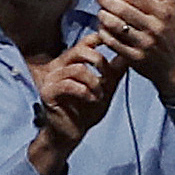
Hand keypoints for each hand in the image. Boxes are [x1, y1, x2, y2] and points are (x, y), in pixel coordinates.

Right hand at [27, 39, 118, 174]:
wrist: (70, 134)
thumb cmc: (86, 111)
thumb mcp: (106, 89)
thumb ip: (115, 72)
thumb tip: (127, 55)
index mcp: (71, 62)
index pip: (84, 43)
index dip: (99, 40)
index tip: (114, 45)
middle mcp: (59, 67)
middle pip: (79, 50)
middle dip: (99, 61)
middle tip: (109, 76)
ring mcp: (51, 79)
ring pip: (76, 68)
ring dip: (94, 81)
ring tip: (101, 93)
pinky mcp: (48, 92)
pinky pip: (68, 85)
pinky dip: (85, 91)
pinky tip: (93, 99)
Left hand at [96, 0, 174, 94]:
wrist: (173, 64)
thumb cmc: (169, 29)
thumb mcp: (171, 3)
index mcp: (163, 12)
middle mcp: (154, 28)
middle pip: (122, 10)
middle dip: (106, 0)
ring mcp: (143, 44)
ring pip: (115, 26)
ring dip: (103, 16)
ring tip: (101, 10)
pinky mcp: (134, 58)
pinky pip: (112, 42)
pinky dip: (104, 33)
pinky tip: (103, 27)